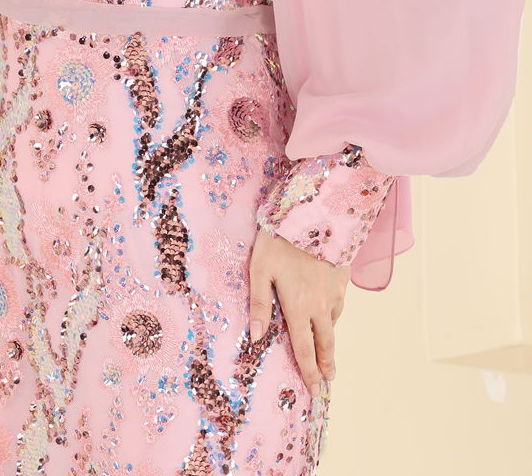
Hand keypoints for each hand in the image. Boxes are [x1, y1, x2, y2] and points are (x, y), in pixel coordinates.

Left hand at [249, 227, 349, 395]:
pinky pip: (339, 300)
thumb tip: (256, 337)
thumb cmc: (280, 239)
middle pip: (326, 342)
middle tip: (329, 378)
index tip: (315, 389)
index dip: (309, 371)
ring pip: (334, 320)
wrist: (313, 211)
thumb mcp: (260, 270)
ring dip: (329, 334)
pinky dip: (333, 310)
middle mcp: (321, 304)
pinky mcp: (344, 275)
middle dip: (326, 363)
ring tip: (325, 343)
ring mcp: (336, 289)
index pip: (305, 348)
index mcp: (299, 306)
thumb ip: (259, 304)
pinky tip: (328, 307)